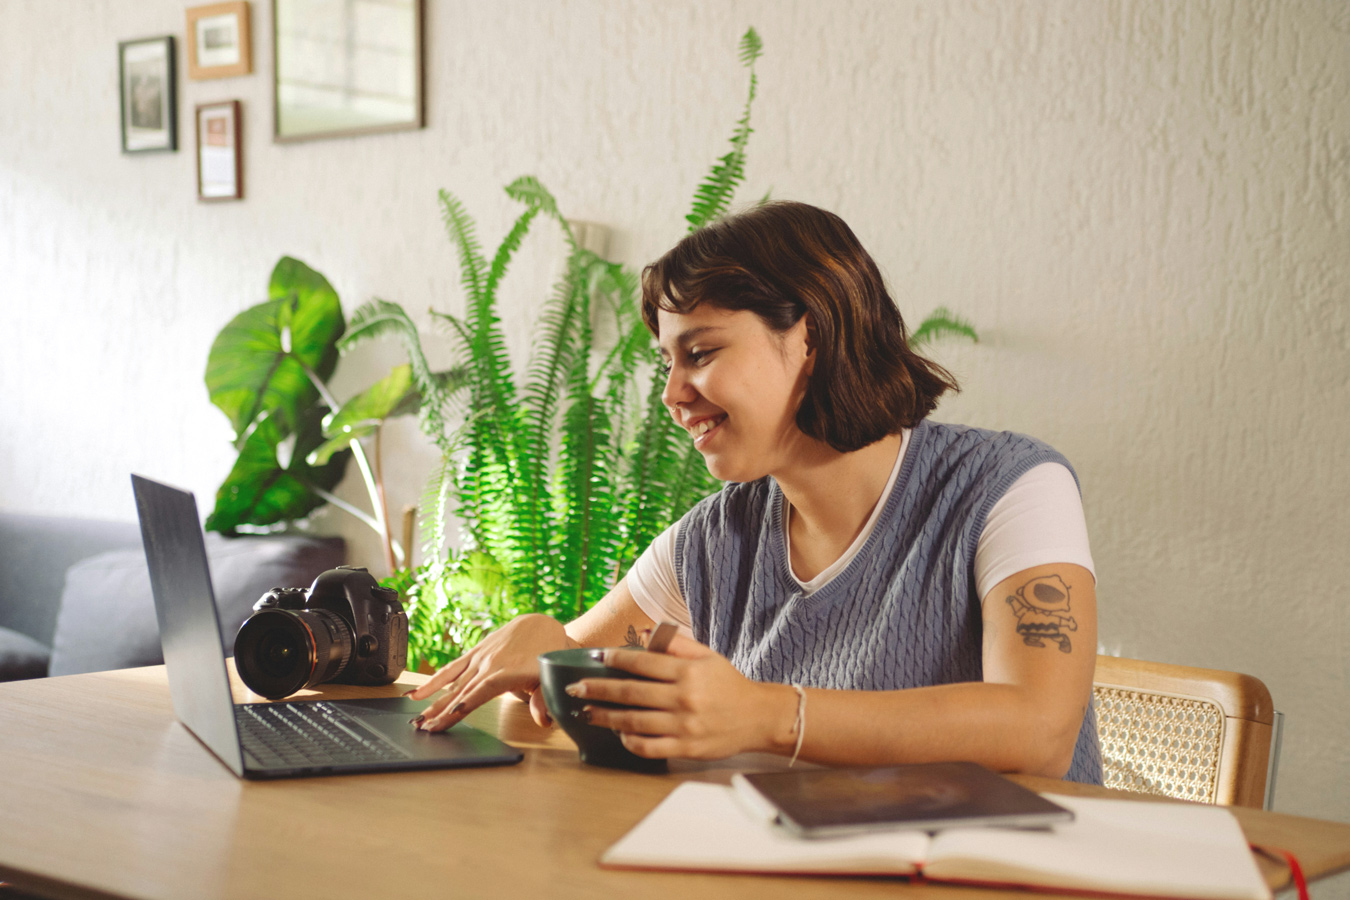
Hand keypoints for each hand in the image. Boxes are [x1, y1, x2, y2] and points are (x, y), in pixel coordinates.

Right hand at [407, 614, 575, 730]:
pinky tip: (418, 692)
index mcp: (506, 672)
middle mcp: (489, 664)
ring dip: (433, 700)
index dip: (461, 707)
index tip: (445, 721)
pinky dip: (434, 680)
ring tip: (416, 715)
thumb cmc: (546, 652)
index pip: (479, 693)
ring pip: (452, 681)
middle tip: (422, 727)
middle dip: (440, 710)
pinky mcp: (474, 652)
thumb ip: (544, 699)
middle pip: (460, 691)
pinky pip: (451, 667)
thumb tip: (543, 720)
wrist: (539, 623)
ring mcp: (479, 657)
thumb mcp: (550, 675)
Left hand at [568, 634, 796, 759]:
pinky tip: (618, 734)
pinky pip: (649, 747)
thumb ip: (676, 644)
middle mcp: (683, 698)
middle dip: (598, 690)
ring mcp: (683, 726)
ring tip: (587, 713)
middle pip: (630, 693)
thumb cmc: (729, 684)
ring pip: (634, 722)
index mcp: (687, 672)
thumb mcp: (707, 656)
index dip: (615, 659)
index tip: (596, 658)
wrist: (759, 717)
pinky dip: (629, 741)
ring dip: (606, 717)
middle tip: (575, 689)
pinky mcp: (686, 748)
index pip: (642, 662)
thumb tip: (643, 633)